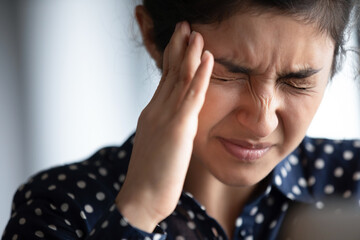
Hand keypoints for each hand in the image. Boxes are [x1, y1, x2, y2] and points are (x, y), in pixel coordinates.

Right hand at [115, 21, 213, 231]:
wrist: (142, 196)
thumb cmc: (152, 175)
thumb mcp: (158, 143)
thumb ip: (166, 127)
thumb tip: (177, 119)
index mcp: (153, 113)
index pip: (164, 80)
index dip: (172, 59)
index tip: (179, 41)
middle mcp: (156, 110)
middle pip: (169, 73)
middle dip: (178, 47)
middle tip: (184, 26)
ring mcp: (165, 117)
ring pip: (179, 79)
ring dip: (188, 54)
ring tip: (195, 33)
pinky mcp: (176, 128)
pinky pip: (191, 96)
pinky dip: (199, 75)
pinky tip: (206, 58)